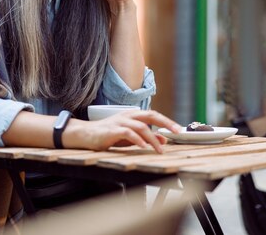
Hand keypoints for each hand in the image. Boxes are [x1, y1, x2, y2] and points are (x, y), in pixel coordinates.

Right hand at [66, 110, 182, 152]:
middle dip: (165, 122)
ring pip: (141, 126)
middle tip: (177, 131)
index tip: (178, 129)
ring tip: (159, 149)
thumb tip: (163, 140)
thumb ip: (146, 137)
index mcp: (133, 115)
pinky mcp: (113, 129)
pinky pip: (128, 133)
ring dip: (152, 138)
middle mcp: (128, 115)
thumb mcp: (130, 136)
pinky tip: (143, 147)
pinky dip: (137, 140)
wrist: (86, 134)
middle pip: (150, 115)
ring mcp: (120, 121)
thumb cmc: (108, 135)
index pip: (153, 115)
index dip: (166, 121)